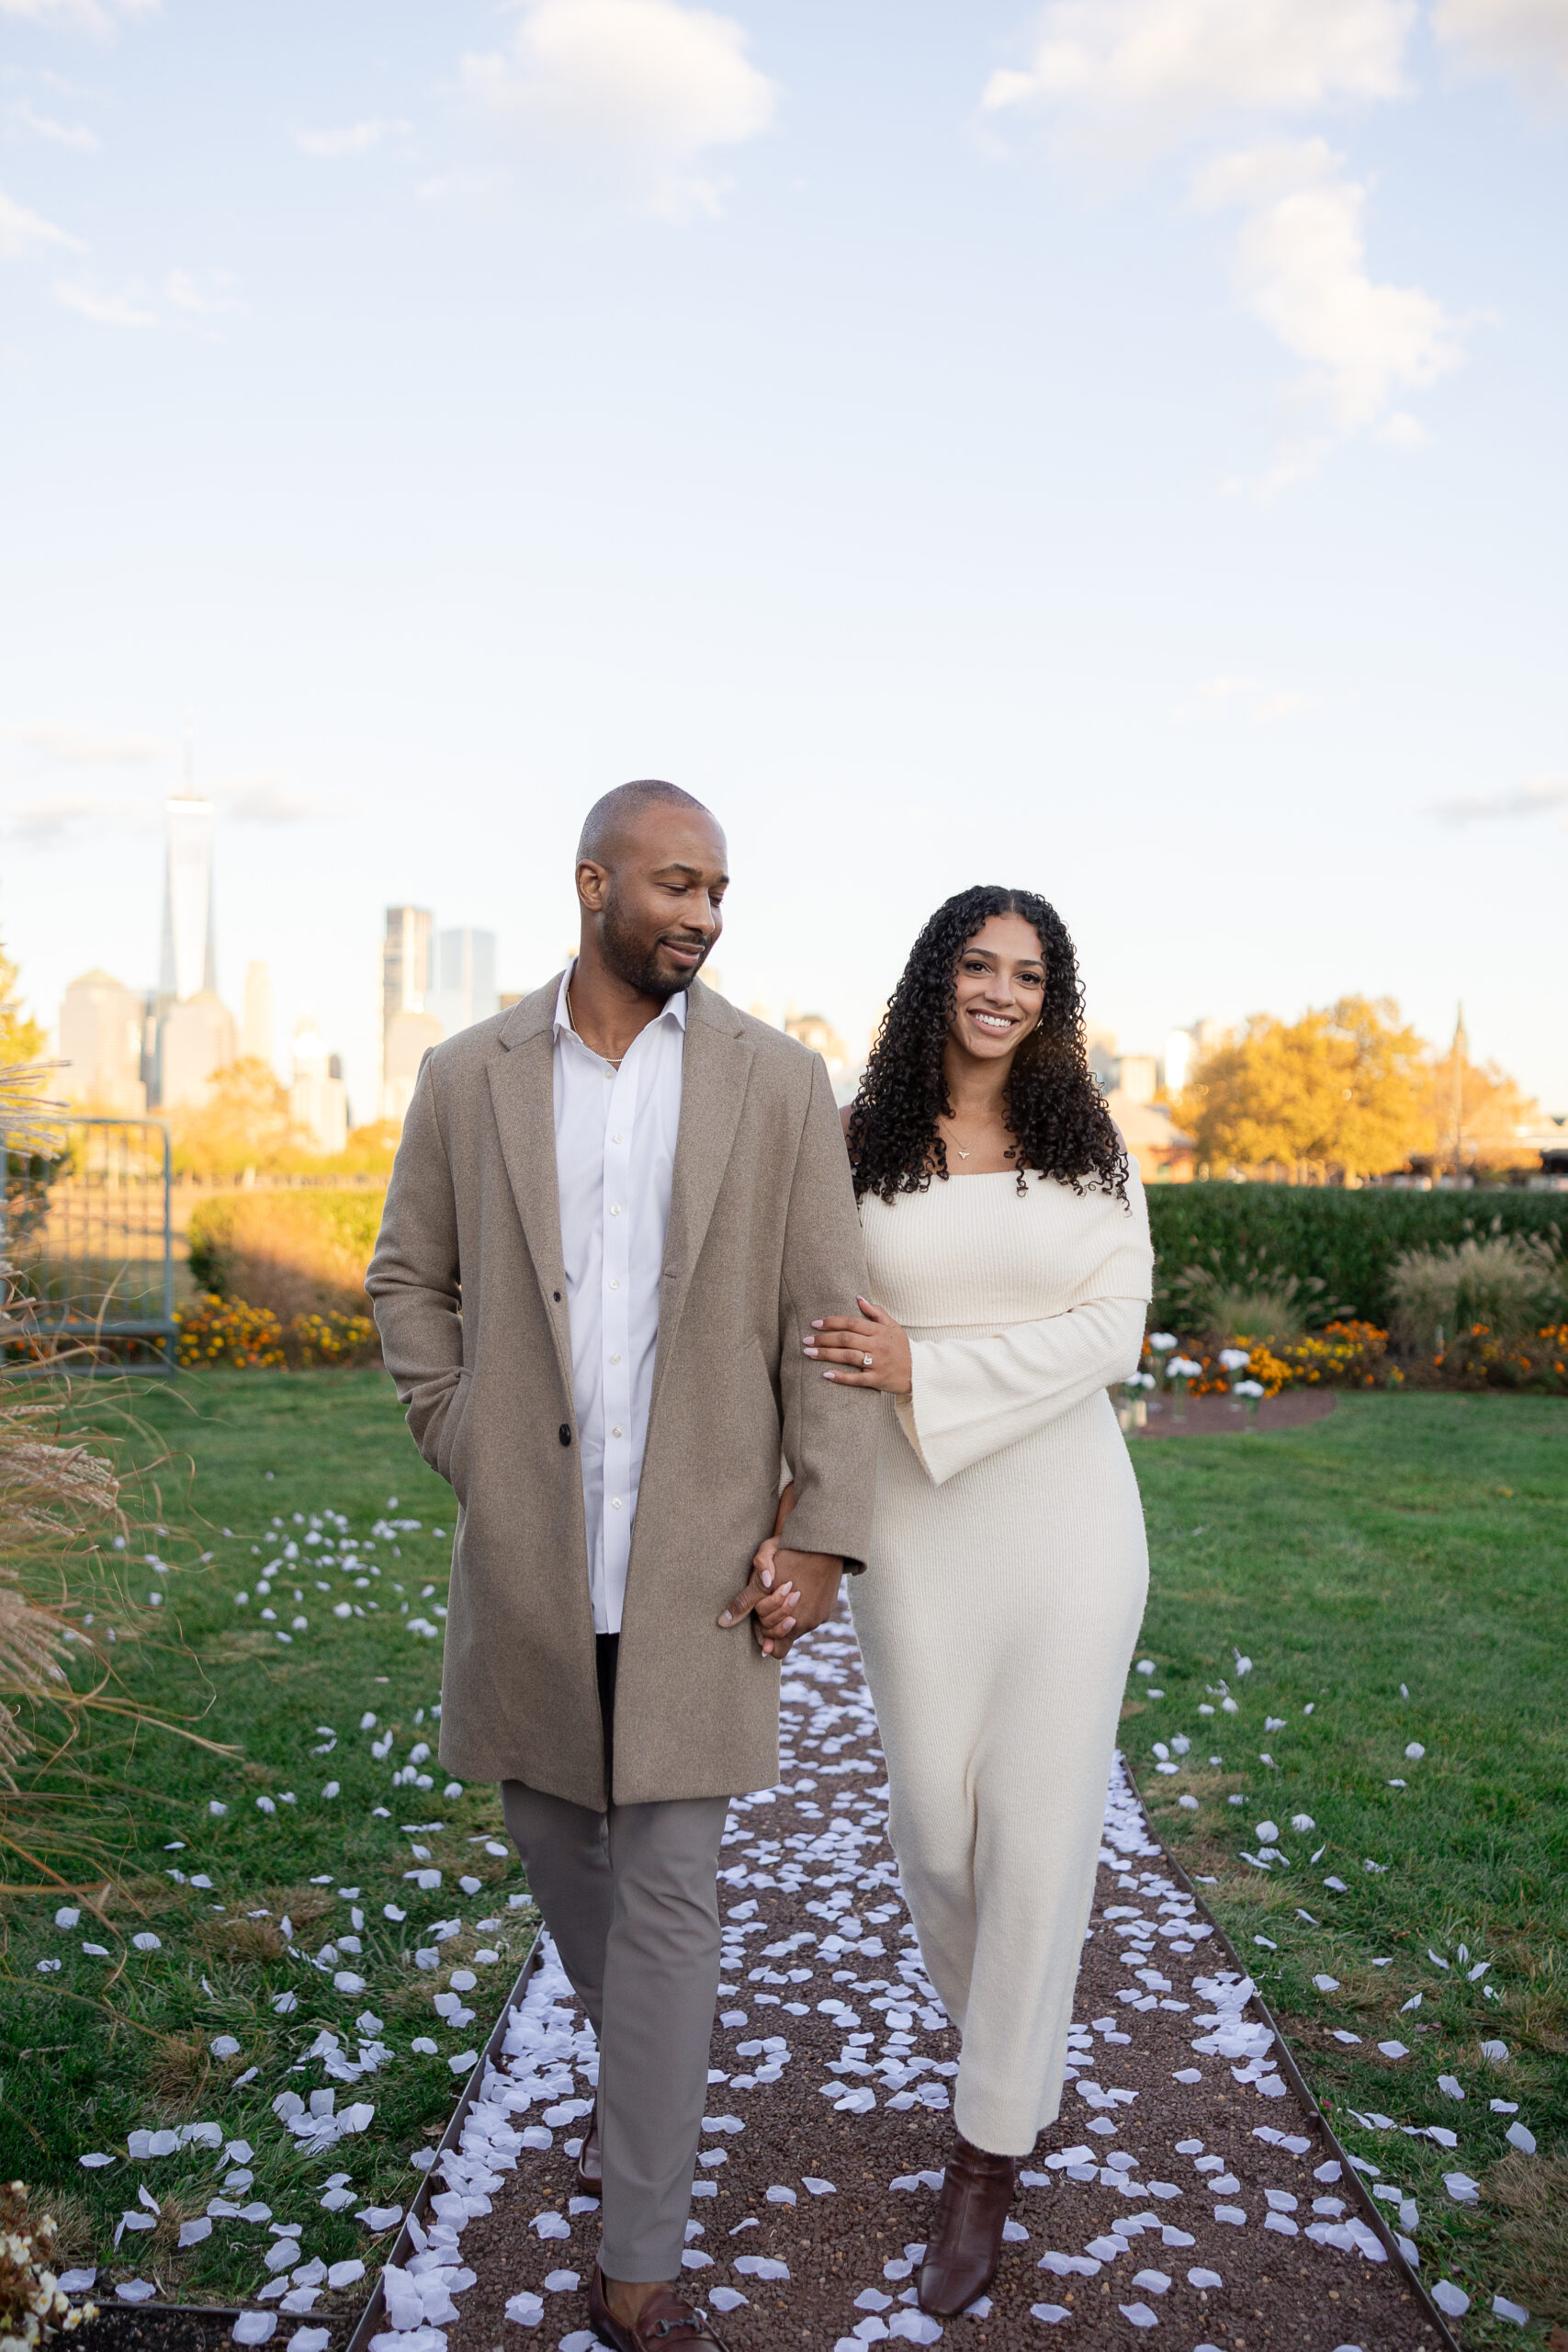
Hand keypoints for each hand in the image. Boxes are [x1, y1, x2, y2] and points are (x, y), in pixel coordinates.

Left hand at [718, 1546, 842, 1659]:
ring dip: (787, 1615)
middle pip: (783, 1635)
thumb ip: (745, 1599)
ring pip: (797, 1627)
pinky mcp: (828, 1609)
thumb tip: (723, 1623)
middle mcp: (806, 1622)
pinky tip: (797, 1589)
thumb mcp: (762, 1570)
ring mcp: (819, 1617)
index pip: (774, 1647)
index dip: (763, 1634)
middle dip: (772, 1621)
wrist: (823, 1540)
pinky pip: (811, 1618)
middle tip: (769, 1598)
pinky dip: (802, 1609)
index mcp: (788, 1616)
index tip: (759, 1622)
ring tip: (783, 1591)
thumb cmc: (790, 1549)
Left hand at [803, 1295, 911, 1394]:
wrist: (921, 1371)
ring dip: (826, 1355)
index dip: (832, 1322)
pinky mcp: (877, 1380)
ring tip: (809, 1353)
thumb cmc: (903, 1347)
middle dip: (823, 1339)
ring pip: (848, 1357)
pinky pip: (857, 1379)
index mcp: (880, 1331)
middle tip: (806, 1340)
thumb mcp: (893, 1326)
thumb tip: (858, 1298)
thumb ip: (876, 1312)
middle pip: (845, 1339)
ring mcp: (877, 1363)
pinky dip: (841, 1377)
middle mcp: (878, 1346)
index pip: (852, 1323)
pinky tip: (826, 1374)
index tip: (815, 1323)